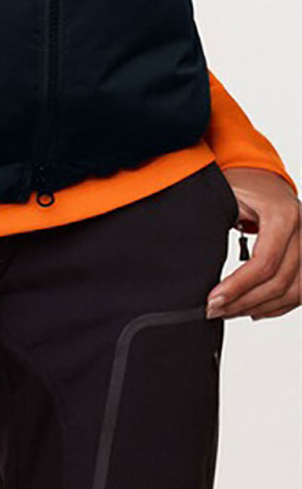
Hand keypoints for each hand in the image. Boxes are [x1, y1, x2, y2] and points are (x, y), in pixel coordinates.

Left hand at [206, 167, 300, 319]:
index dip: (238, 286)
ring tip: (230, 312)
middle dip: (245, 301)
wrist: (263, 176)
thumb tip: (197, 260)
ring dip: (260, 307)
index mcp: (282, 214)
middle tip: (215, 310)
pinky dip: (278, 305)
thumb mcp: (227, 194)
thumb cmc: (243, 183)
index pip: (264, 261)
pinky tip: (254, 310)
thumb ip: (217, 221)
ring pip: (292, 291)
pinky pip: (299, 290)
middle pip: (279, 280)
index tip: (214, 299)